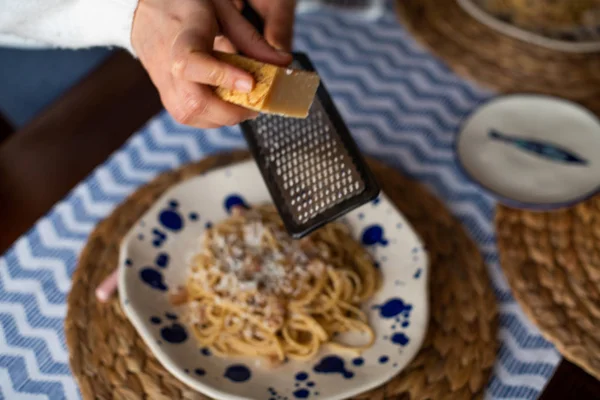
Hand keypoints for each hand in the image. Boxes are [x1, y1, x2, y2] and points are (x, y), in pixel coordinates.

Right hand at [131, 0, 292, 128]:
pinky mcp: (165, 95)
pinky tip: (227, 105)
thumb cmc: (186, 6)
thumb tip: (283, 62)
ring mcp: (164, 84)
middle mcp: (168, 65)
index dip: (222, 77)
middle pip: (193, 103)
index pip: (193, 63)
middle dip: (231, 111)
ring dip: (223, 118)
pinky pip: (188, 115)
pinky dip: (212, 117)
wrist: (145, 11)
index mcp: (182, 37)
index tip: (250, 83)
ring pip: (190, 115)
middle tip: (256, 105)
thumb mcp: (222, 10)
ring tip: (245, 106)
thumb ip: (251, 39)